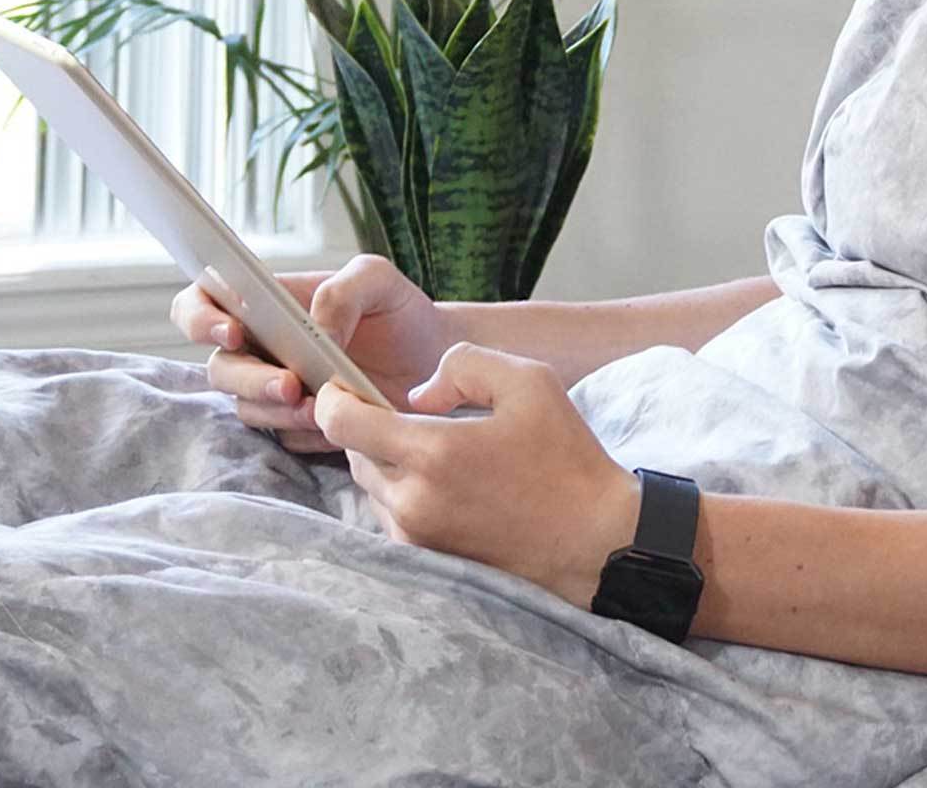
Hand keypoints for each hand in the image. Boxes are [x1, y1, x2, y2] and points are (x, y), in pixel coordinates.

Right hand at [168, 255, 460, 453]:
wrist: (435, 360)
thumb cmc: (398, 310)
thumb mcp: (378, 280)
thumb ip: (342, 291)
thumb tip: (314, 328)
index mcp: (265, 302)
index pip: (201, 303)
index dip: (199, 317)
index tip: (233, 330)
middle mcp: (260, 347)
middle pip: (220, 367)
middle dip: (249, 379)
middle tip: (291, 384)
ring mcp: (275, 390)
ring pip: (247, 408)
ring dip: (277, 410)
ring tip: (319, 406)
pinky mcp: (297, 427)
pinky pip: (282, 437)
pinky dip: (304, 432)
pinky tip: (335, 425)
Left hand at [319, 341, 642, 608]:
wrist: (593, 540)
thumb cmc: (564, 457)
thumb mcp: (527, 380)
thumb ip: (462, 365)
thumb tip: (417, 395)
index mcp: (432, 453)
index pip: (340, 422)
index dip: (333, 395)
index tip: (345, 382)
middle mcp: (411, 501)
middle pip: (351, 452)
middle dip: (366, 425)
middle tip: (403, 409)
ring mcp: (414, 537)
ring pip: (368, 484)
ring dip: (384, 459)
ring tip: (432, 444)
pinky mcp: (424, 560)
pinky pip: (389, 513)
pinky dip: (401, 490)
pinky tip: (444, 479)